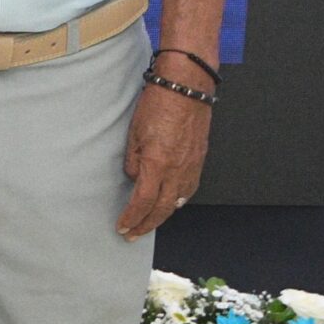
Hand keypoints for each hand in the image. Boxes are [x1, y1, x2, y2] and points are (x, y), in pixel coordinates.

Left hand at [119, 72, 212, 239]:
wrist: (187, 88)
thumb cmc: (158, 105)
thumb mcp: (134, 133)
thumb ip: (134, 160)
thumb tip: (134, 178)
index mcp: (158, 164)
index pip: (143, 201)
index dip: (132, 218)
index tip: (123, 227)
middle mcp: (178, 170)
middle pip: (163, 209)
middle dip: (146, 224)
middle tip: (133, 234)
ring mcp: (192, 167)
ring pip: (178, 202)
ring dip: (162, 215)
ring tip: (148, 223)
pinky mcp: (199, 161)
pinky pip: (189, 189)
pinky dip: (178, 201)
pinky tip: (171, 203)